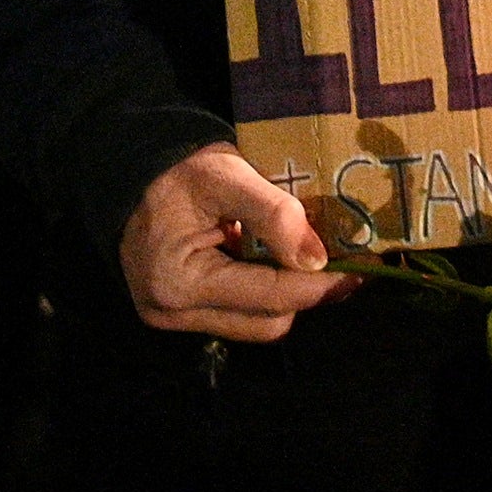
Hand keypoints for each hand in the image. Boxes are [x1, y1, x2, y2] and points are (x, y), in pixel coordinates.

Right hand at [120, 143, 357, 342]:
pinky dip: (264, 290)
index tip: (360, 269)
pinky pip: (238, 313)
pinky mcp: (181, 311)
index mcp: (179, 283)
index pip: (268, 297)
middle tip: (342, 262)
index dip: (319, 285)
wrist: (131, 171)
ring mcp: (174, 318)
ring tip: (312, 259)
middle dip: (306, 293)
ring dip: (286, 294)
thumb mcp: (225, 174)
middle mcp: (173, 313)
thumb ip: (272, 213)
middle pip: (266, 322)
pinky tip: (278, 262)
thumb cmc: (176, 169)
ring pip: (255, 323)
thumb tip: (318, 259)